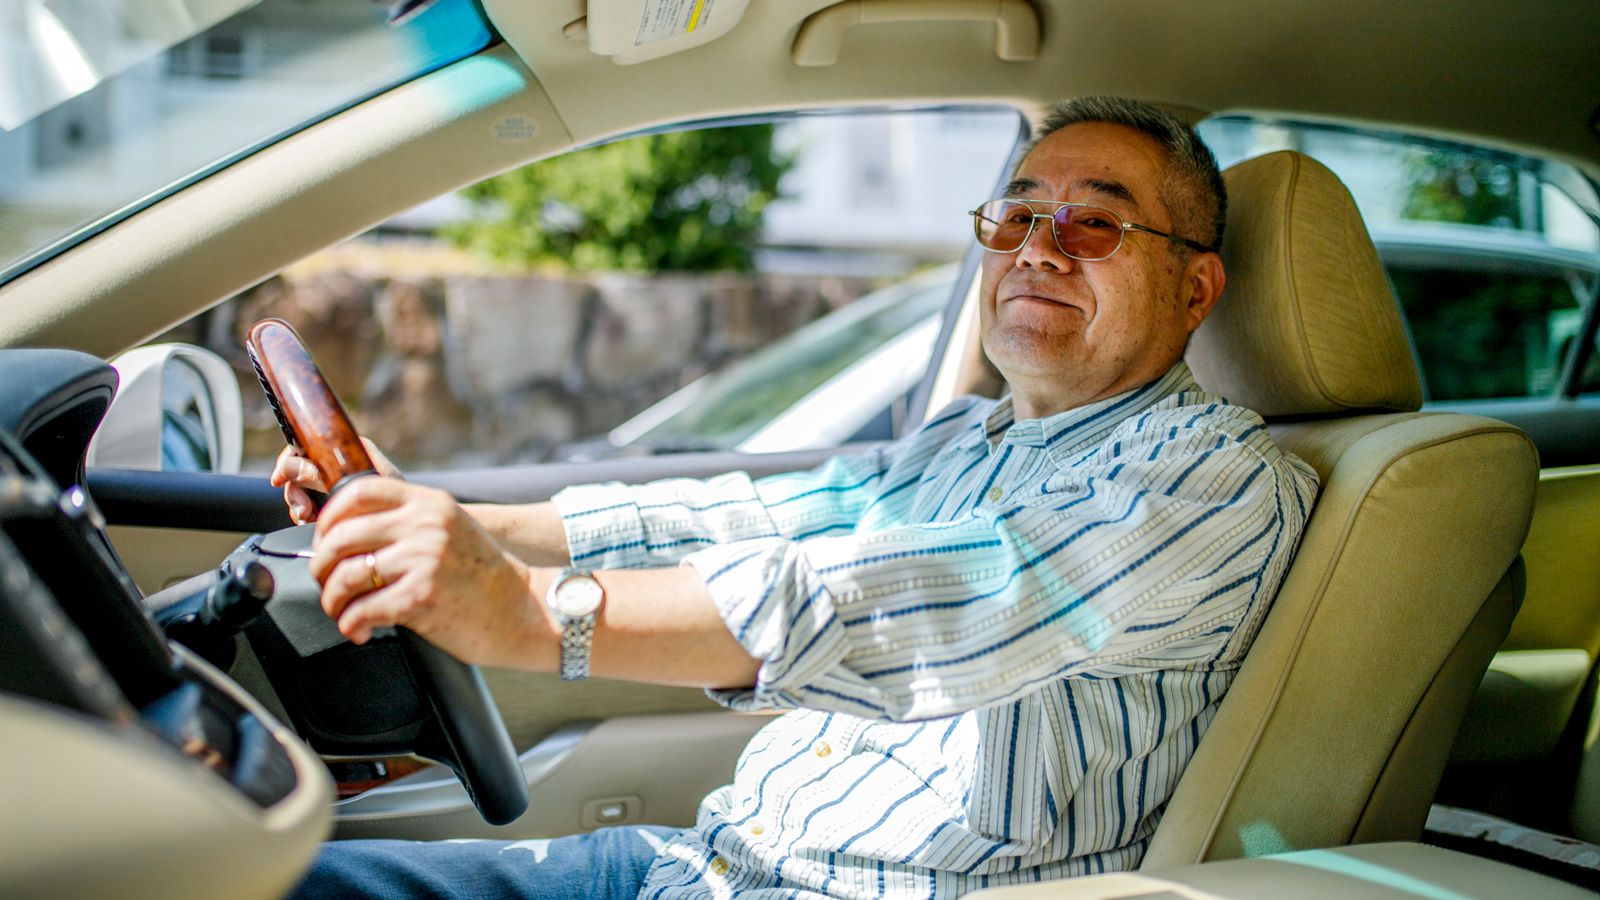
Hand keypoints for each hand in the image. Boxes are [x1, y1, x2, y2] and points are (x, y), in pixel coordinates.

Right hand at [270, 437, 400, 523]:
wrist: (410, 528)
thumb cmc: (396, 501)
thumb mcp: (354, 488)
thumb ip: (320, 476)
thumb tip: (292, 467)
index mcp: (349, 448)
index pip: (306, 443)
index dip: (288, 460)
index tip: (278, 479)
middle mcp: (340, 463)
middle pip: (298, 469)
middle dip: (294, 491)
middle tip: (302, 511)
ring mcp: (336, 483)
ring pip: (300, 489)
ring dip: (299, 505)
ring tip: (308, 518)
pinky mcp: (336, 502)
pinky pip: (310, 506)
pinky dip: (307, 515)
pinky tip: (313, 523)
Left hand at [308, 478, 552, 668]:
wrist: (525, 612)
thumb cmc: (484, 578)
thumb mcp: (452, 529)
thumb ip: (411, 521)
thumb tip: (350, 532)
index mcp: (430, 504)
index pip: (358, 491)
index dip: (329, 517)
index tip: (325, 540)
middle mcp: (425, 527)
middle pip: (341, 536)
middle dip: (321, 565)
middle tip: (327, 583)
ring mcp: (423, 562)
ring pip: (344, 576)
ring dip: (332, 600)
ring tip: (342, 612)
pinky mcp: (419, 599)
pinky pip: (360, 611)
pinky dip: (350, 625)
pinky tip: (359, 631)